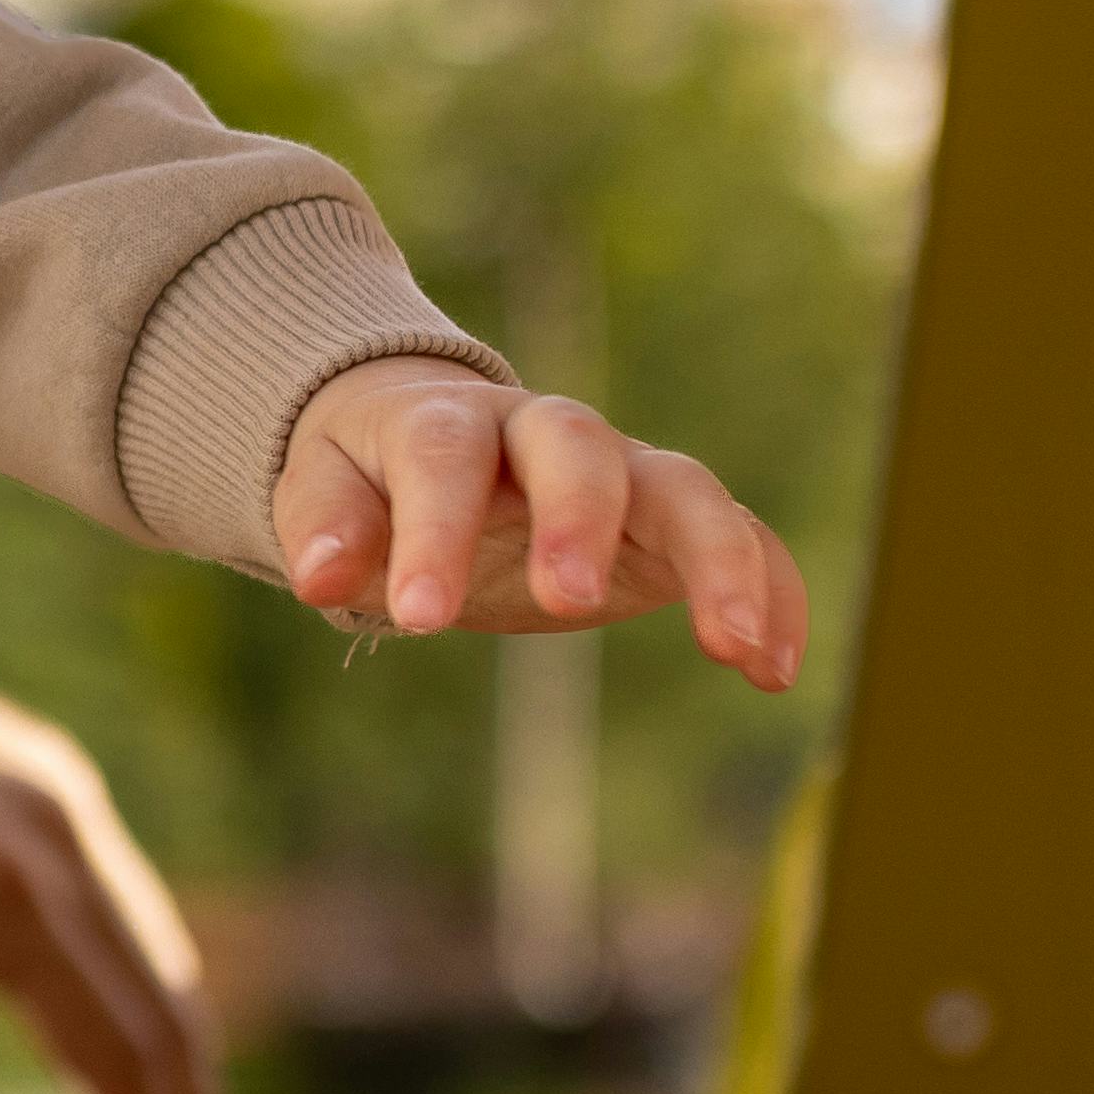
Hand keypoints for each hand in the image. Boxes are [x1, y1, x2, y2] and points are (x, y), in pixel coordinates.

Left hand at [0, 627, 244, 1093]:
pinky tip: (136, 1064)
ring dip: (173, 1075)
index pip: (122, 1054)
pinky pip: (114, 910)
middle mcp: (60, 835)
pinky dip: (137, 999)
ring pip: (149, 958)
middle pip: (162, 1011)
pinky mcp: (30, 778)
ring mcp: (53, 795)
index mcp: (13, 892)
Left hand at [273, 366, 809, 693]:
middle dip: (578, 517)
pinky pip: (741, 536)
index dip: (433, 529)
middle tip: (567, 599)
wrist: (431, 438)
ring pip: (686, 487)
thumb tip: (318, 577)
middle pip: (579, 447)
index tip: (420, 617)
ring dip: (717, 559)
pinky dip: (770, 589)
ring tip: (734, 650)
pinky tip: (775, 672)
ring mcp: (619, 471)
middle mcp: (543, 434)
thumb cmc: (371, 474)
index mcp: (445, 422)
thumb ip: (323, 525)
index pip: (443, 455)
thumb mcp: (323, 488)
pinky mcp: (668, 520)